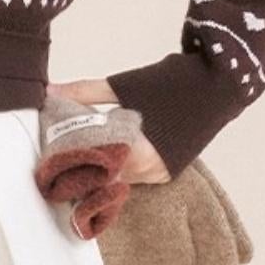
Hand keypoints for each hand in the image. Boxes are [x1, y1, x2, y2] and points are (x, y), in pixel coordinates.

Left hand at [45, 79, 171, 185]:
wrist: (213, 86)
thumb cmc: (169, 85)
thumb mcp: (121, 87)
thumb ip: (84, 92)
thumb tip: (50, 91)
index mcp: (135, 150)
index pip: (92, 168)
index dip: (71, 162)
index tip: (53, 157)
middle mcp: (148, 169)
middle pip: (104, 177)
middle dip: (84, 165)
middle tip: (64, 154)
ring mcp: (159, 173)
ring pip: (119, 179)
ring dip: (102, 168)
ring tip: (84, 154)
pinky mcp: (166, 173)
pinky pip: (135, 177)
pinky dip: (121, 168)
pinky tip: (109, 156)